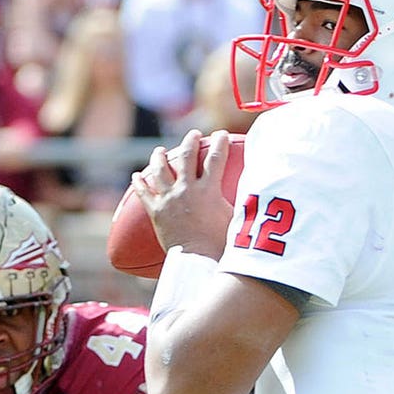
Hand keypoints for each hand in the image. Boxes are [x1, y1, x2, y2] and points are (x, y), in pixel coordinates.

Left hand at [129, 129, 232, 259]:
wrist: (197, 260)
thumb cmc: (220, 244)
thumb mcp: (236, 220)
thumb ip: (241, 204)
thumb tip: (256, 195)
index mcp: (208, 190)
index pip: (216, 159)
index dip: (220, 143)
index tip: (221, 133)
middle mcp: (187, 190)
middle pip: (187, 158)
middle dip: (190, 142)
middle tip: (193, 134)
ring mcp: (169, 199)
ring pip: (161, 171)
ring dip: (160, 157)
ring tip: (160, 151)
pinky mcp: (156, 211)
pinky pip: (144, 193)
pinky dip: (140, 183)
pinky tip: (136, 175)